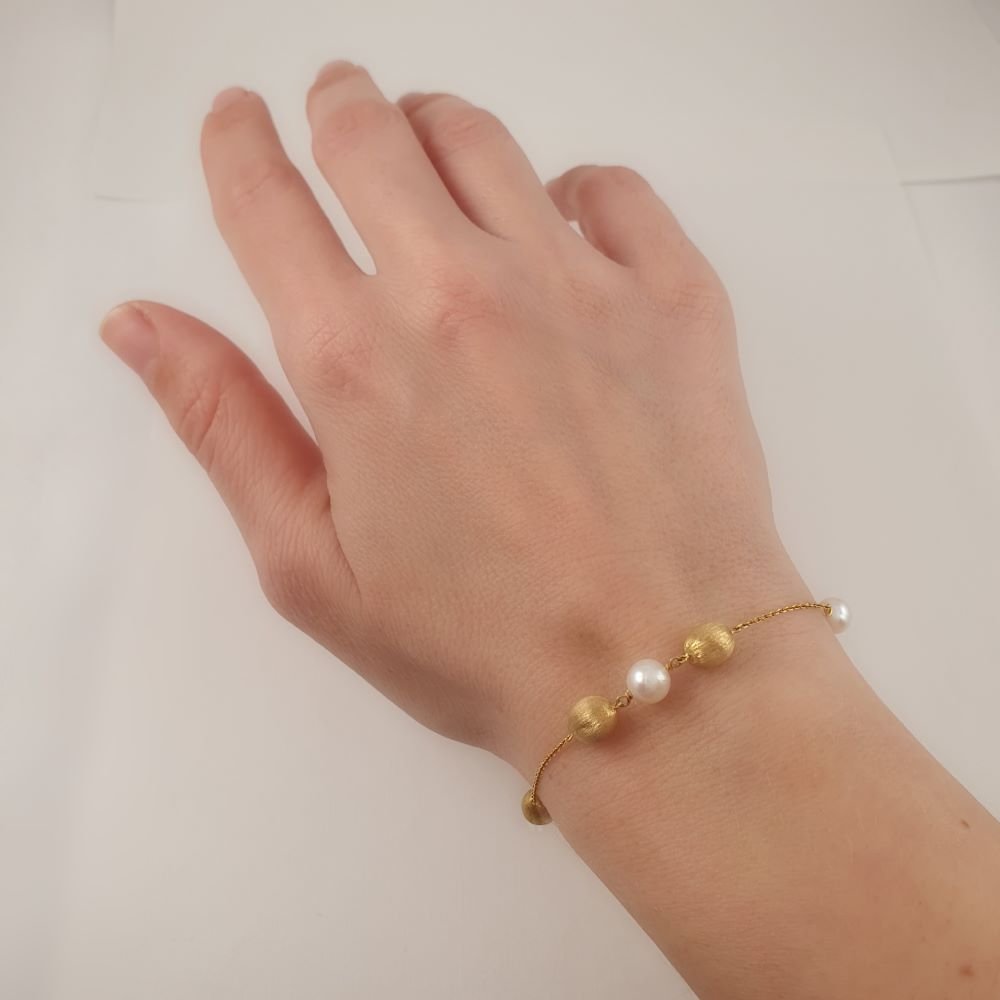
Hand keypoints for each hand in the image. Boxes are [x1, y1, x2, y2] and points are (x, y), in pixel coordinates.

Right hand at [101, 61, 802, 770]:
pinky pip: (613, 188)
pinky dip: (572, 186)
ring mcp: (578, 285)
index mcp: (356, 361)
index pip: (266, 200)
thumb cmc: (483, 643)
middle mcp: (460, 294)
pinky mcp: (675, 298)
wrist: (658, 673)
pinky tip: (560, 221)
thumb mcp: (312, 566)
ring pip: (483, 141)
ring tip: (428, 145)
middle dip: (337, 106)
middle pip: (371, 135)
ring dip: (436, 126)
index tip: (236, 122)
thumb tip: (141, 326)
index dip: (237, 144)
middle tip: (335, 107)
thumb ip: (224, 428)